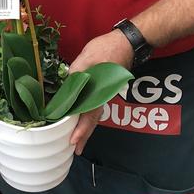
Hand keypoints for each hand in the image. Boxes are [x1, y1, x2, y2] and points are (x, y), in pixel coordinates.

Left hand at [68, 30, 133, 155]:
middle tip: (76, 150)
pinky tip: (81, 115)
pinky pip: (94, 105)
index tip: (74, 142)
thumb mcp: (88, 56)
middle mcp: (102, 95)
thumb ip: (77, 70)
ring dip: (85, 126)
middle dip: (84, 135)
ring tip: (77, 138)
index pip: (89, 115)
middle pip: (92, 119)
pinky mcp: (103, 87)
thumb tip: (67, 83)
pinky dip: (87, 114)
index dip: (81, 129)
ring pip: (93, 113)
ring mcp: (103, 92)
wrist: (126, 42)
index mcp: (98, 91)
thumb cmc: (108, 49)